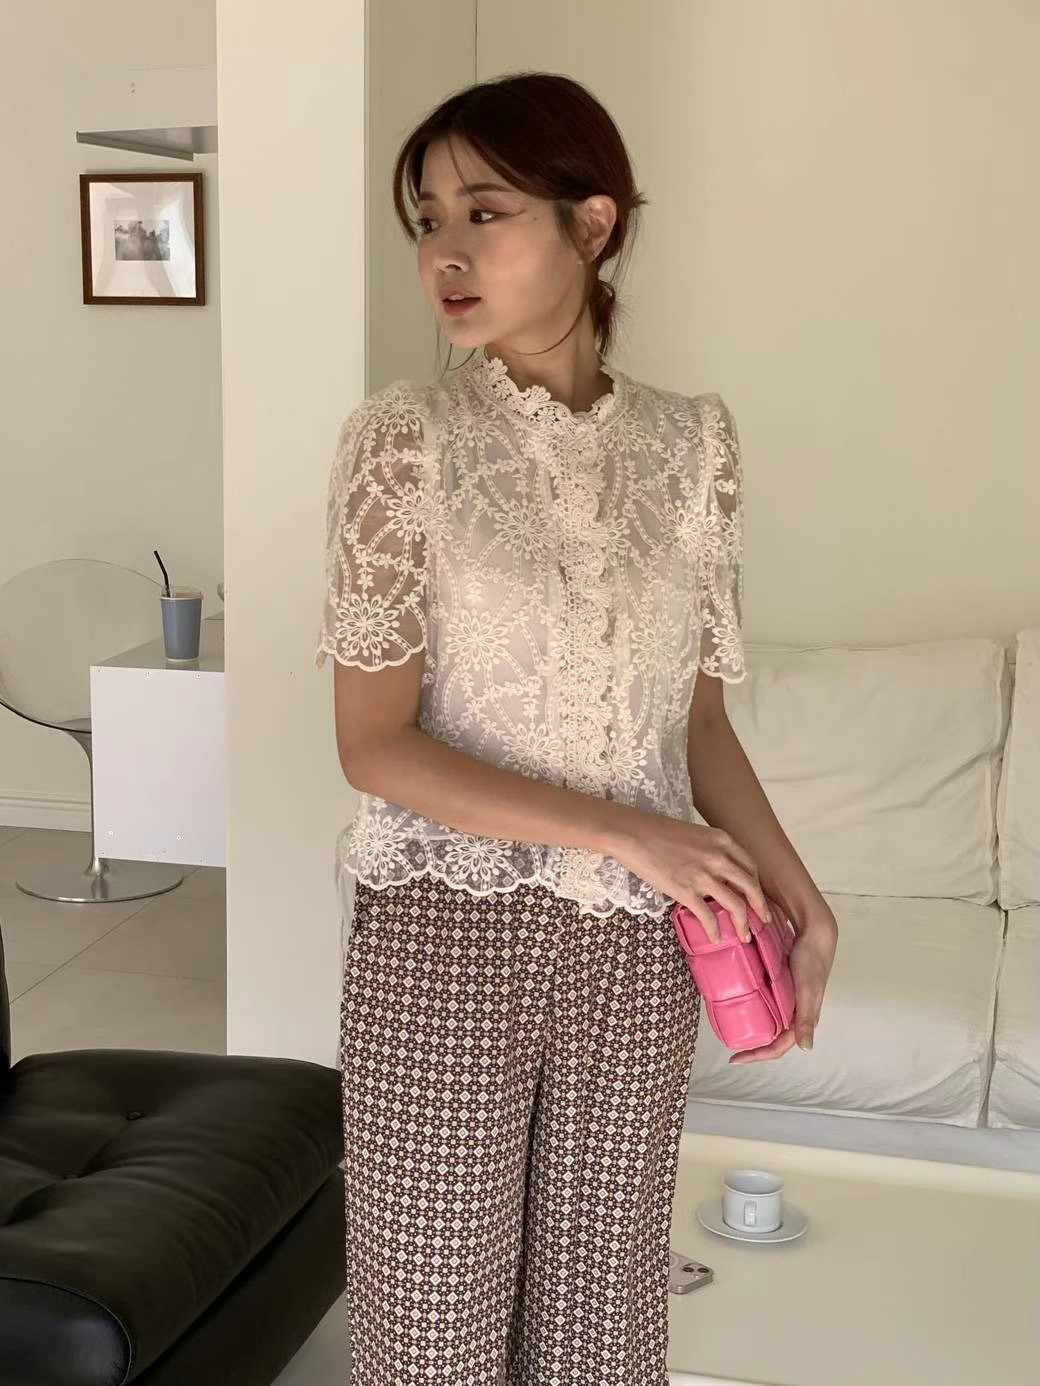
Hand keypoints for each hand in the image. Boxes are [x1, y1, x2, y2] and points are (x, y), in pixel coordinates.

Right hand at [606, 805, 770, 943]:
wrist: (631, 834)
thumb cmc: (656, 830)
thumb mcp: (694, 833)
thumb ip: (710, 849)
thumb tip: (715, 870)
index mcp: (721, 840)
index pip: (750, 866)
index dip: (757, 885)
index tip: (758, 897)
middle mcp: (718, 858)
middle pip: (751, 887)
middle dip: (760, 907)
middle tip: (763, 921)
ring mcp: (703, 875)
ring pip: (735, 905)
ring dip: (743, 925)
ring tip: (744, 936)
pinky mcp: (686, 891)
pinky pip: (708, 916)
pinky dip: (714, 930)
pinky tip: (715, 938)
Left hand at [728, 906, 838, 1064]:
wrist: (814, 935)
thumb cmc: (811, 963)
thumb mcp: (807, 993)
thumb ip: (805, 1021)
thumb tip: (806, 1049)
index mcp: (802, 1021)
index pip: (777, 1047)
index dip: (756, 1056)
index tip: (734, 1059)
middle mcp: (795, 1015)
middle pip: (771, 1039)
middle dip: (753, 1047)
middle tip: (731, 1048)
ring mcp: (788, 1002)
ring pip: (769, 1022)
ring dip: (753, 1029)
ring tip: (732, 1030)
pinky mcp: (782, 989)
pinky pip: (767, 1005)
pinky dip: (755, 1009)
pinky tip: (741, 1005)